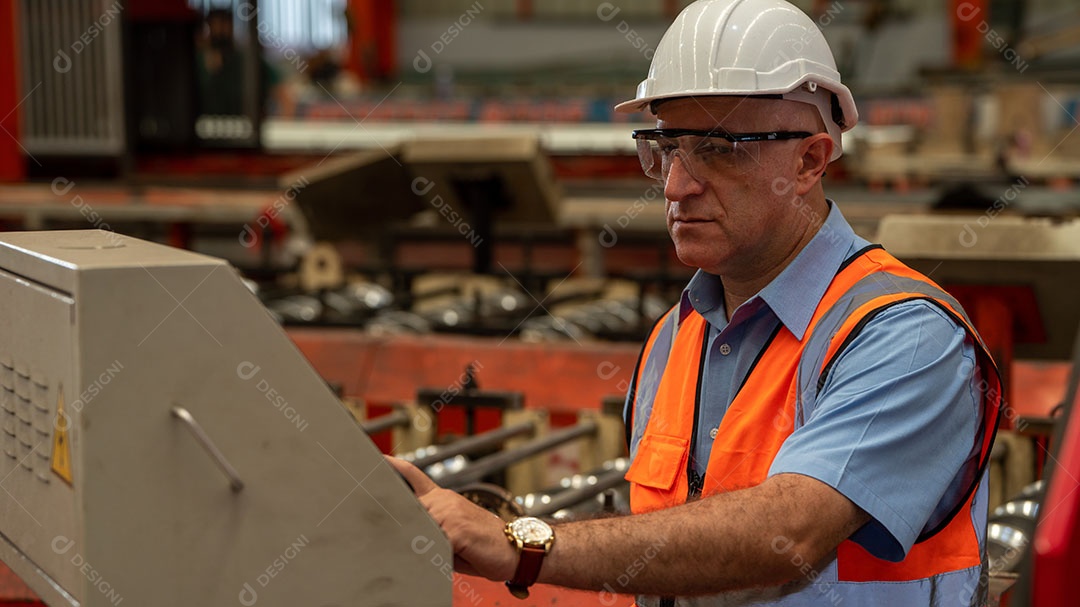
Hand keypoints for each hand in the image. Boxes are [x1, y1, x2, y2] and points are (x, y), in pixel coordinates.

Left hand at [386, 456, 518, 580]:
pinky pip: (434, 546)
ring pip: (419, 532)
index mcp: (442, 499)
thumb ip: (431, 528)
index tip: (378, 458)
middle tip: (437, 540)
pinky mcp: (455, 529)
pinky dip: (441, 556)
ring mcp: (449, 512)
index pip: (415, 478)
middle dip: (410, 531)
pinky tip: (457, 554)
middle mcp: (443, 500)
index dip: (395, 468)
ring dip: (429, 546)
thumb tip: (410, 534)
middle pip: (409, 515)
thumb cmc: (483, 545)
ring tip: (455, 550)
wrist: (516, 548)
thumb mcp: (453, 533)